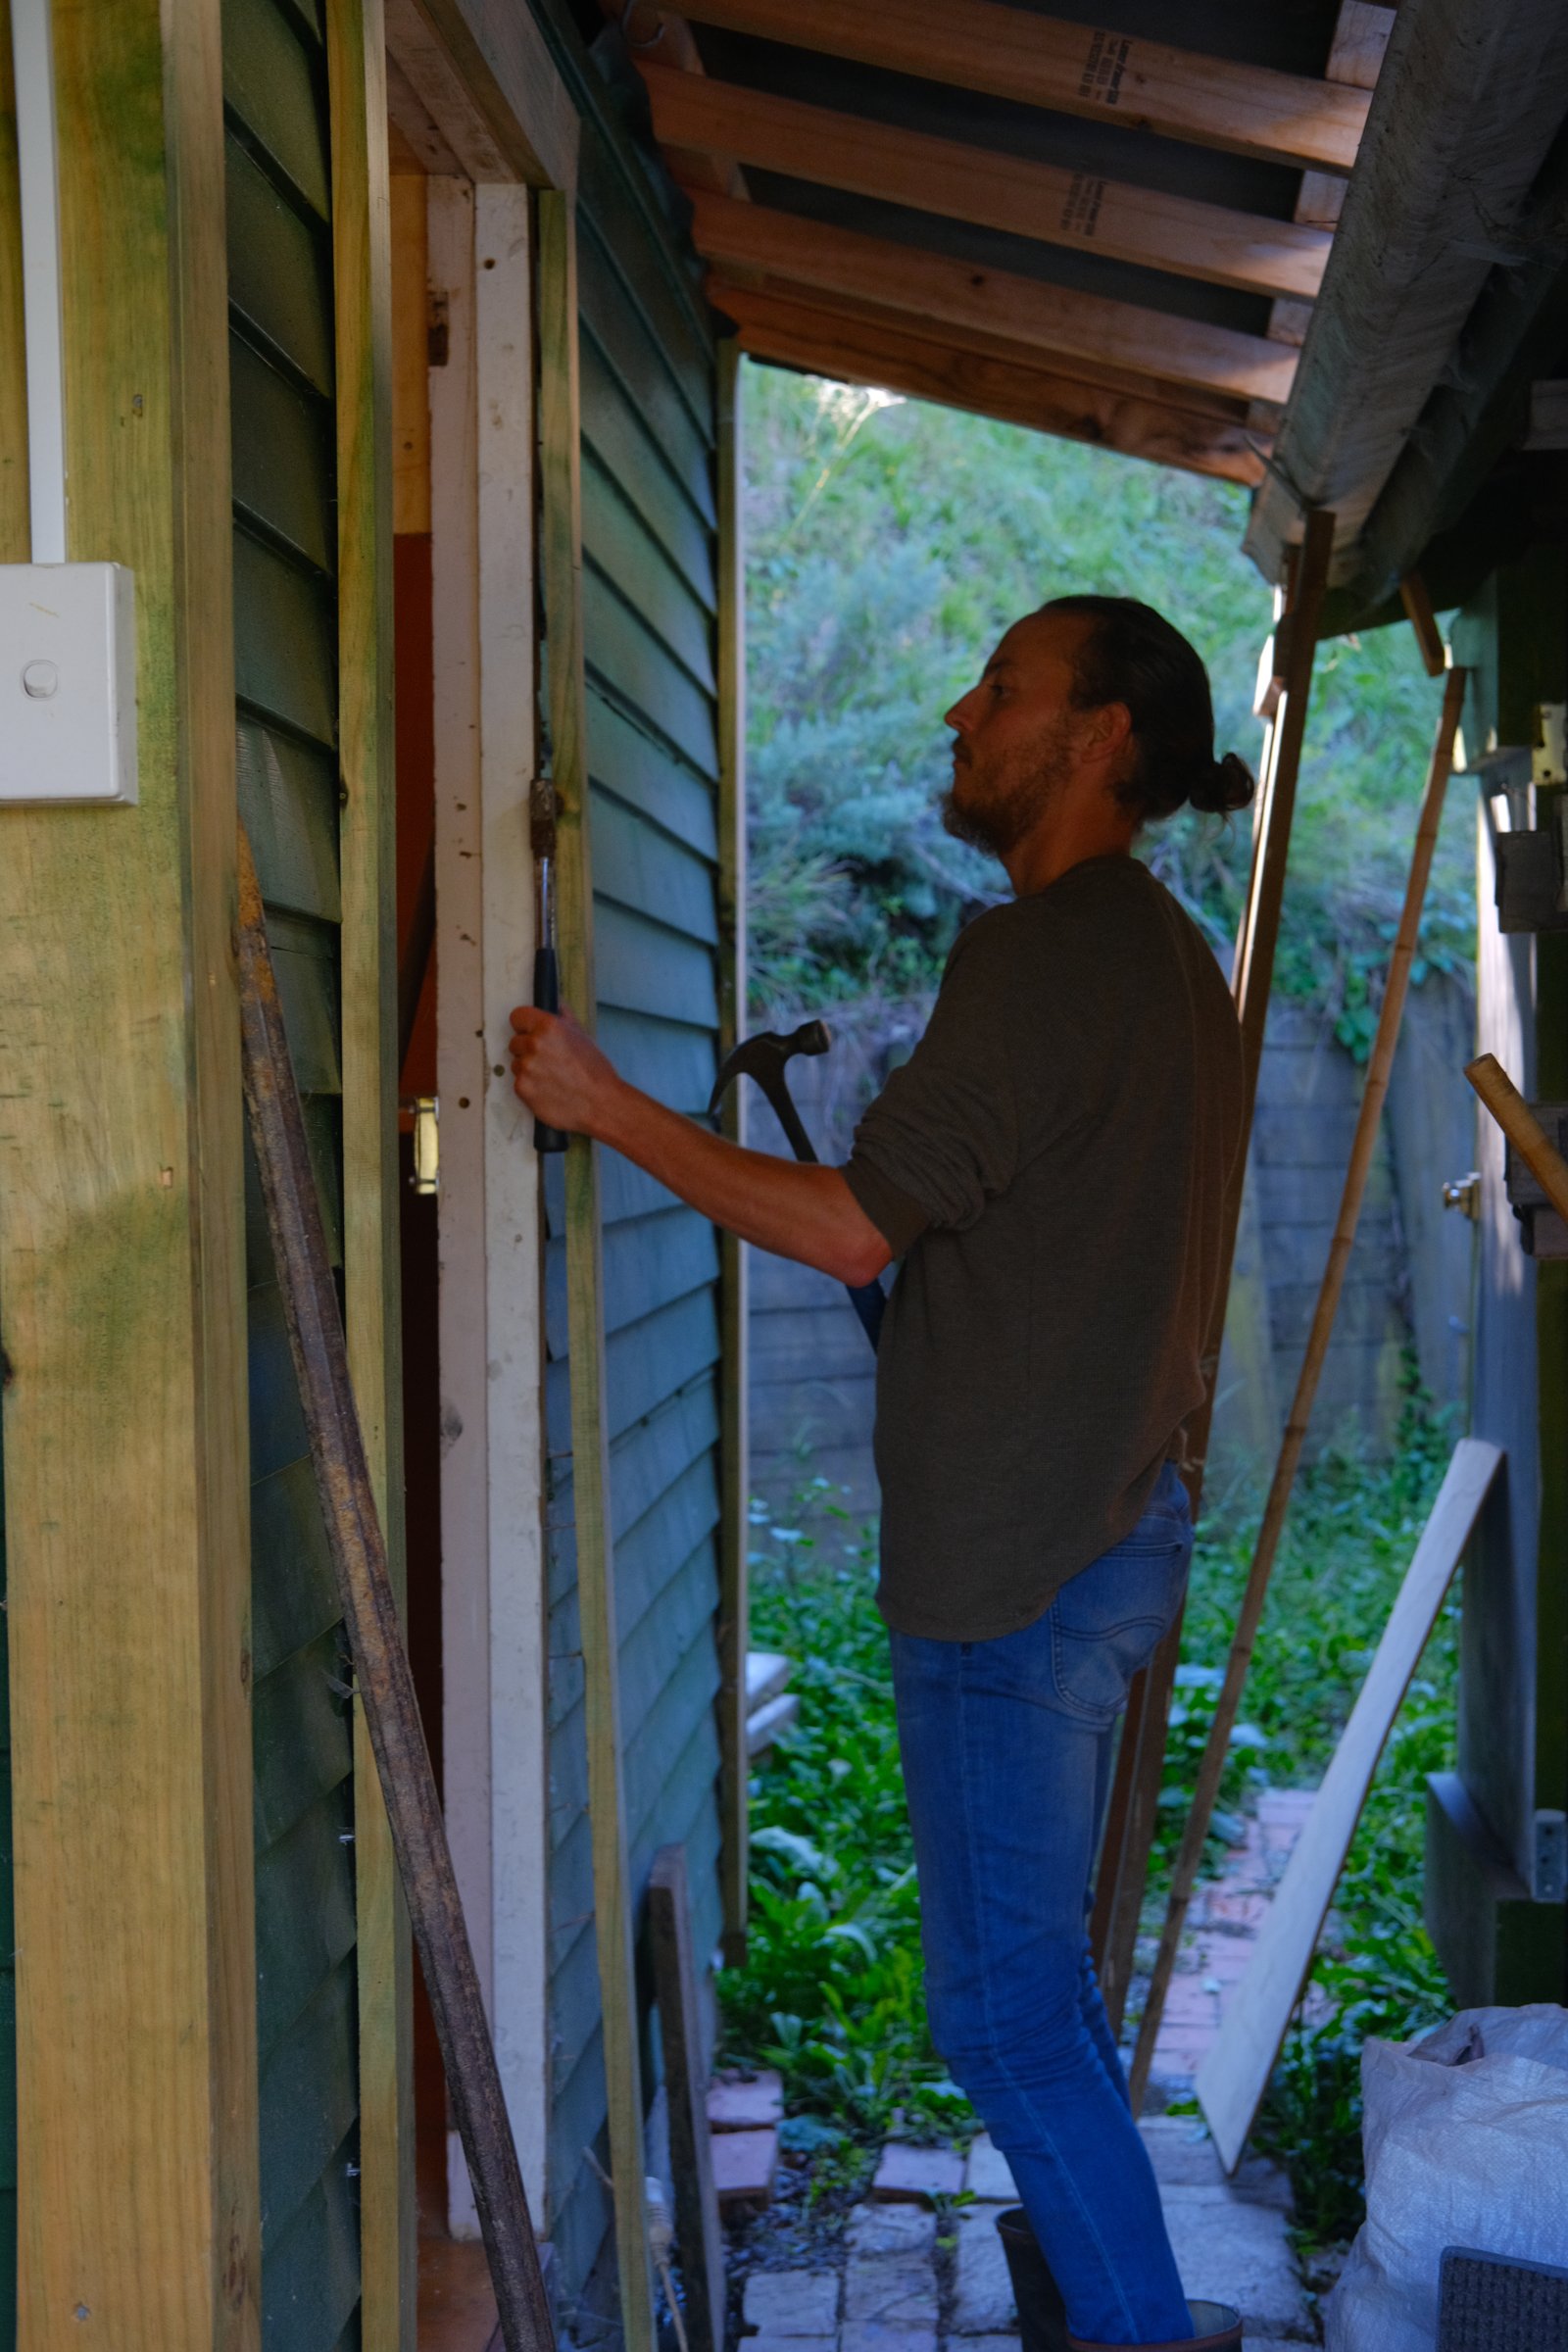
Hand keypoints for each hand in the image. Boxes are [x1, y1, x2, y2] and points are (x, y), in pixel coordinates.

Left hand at [508, 1005, 620, 1137]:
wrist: (600, 1104)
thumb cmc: (595, 1071)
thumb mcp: (582, 1035)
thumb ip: (563, 1016)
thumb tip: (554, 1002)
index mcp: (548, 1026)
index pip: (517, 1016)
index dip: (524, 1025)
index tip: (530, 1032)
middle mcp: (534, 1044)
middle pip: (515, 1042)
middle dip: (527, 1049)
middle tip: (549, 1060)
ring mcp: (526, 1067)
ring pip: (516, 1063)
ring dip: (528, 1069)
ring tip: (552, 1077)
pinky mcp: (522, 1088)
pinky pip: (518, 1082)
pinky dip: (530, 1086)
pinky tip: (548, 1089)